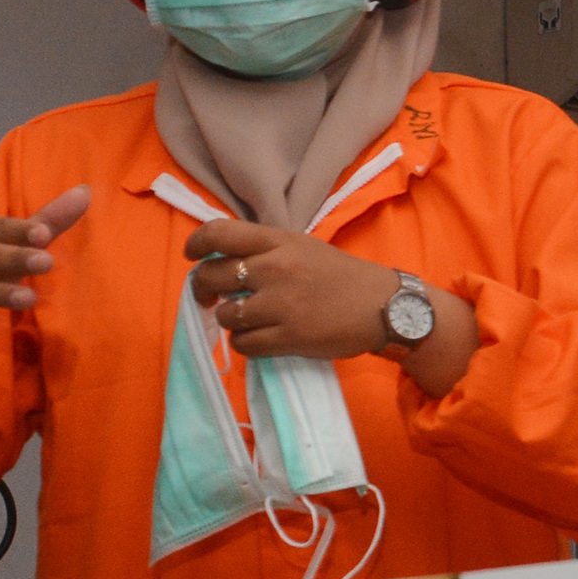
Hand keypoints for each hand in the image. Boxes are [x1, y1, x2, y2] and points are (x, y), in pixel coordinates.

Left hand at [187, 219, 478, 393]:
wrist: (384, 308)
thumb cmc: (341, 276)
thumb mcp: (303, 247)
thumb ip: (265, 249)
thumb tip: (220, 260)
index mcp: (278, 241)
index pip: (218, 234)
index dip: (196, 245)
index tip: (192, 256)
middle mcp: (275, 269)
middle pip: (212, 277)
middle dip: (203, 289)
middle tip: (210, 298)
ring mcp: (281, 305)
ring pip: (227, 315)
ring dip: (230, 320)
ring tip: (246, 321)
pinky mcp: (290, 338)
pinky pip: (244, 344)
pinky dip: (245, 343)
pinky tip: (259, 339)